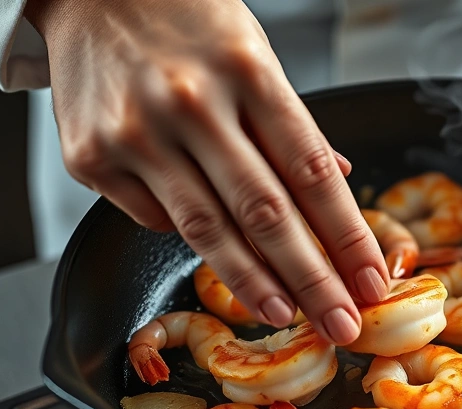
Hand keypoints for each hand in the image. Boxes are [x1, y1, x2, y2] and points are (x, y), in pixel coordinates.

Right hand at [25, 0, 390, 344]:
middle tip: (343, 324)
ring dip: (256, 284)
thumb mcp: (255, 53)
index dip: (347, 235)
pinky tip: (216, 246)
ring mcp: (135, 133)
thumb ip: (291, 123)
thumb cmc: (186, 22)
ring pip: (208, 231)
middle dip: (313, 280)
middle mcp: (191, 103)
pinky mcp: (90, 157)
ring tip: (289, 315)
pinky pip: (156, 219)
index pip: (312, 171)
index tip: (370, 280)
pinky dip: (191, 238)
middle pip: (266, 214)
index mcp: (247, 71)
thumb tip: (338, 179)